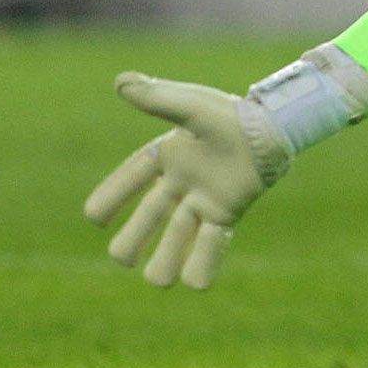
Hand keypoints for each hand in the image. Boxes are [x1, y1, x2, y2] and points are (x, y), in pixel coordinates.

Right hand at [82, 72, 291, 289]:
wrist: (275, 125)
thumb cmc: (232, 113)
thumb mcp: (192, 104)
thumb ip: (159, 99)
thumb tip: (121, 82)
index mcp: (168, 154)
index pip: (133, 177)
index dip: (112, 195)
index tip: (93, 218)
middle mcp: (182, 181)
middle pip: (152, 214)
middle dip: (135, 236)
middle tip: (121, 258)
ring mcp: (204, 199)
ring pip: (179, 234)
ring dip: (168, 257)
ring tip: (157, 281)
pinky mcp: (226, 212)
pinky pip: (214, 240)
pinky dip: (205, 261)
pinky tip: (196, 286)